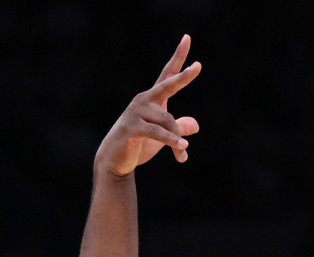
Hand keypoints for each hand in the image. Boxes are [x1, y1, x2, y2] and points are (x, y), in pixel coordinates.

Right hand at [95, 34, 201, 176]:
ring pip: (168, 121)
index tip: (187, 38)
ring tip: (182, 156)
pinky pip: (158, 132)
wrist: (115, 160)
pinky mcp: (132, 127)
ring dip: (177, 140)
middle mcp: (144, 100)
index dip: (178, 58)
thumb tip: (195, 124)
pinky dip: (172, 141)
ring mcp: (136, 112)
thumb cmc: (139, 145)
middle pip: (168, 85)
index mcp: (153, 99)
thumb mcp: (163, 137)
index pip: (168, 75)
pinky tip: (182, 149)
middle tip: (198, 66)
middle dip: (183, 76)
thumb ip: (178, 128)